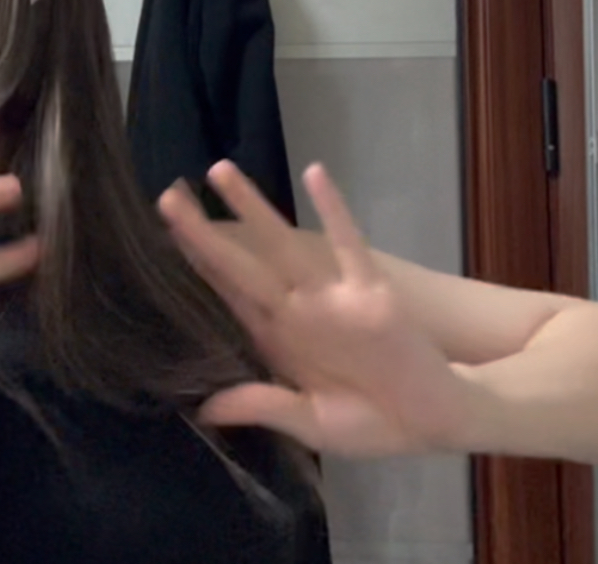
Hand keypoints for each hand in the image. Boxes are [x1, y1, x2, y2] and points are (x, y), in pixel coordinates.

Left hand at [158, 162, 470, 456]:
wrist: (438, 423)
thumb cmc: (374, 424)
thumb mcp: (310, 424)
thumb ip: (261, 407)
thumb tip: (202, 410)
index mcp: (276, 338)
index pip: (225, 293)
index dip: (194, 266)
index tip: (159, 236)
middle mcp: (295, 309)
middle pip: (239, 264)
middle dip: (202, 233)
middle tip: (164, 197)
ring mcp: (332, 296)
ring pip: (282, 244)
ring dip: (252, 208)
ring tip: (218, 172)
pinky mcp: (371, 292)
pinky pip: (348, 244)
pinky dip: (334, 210)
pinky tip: (314, 175)